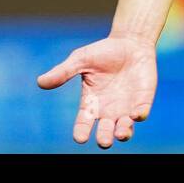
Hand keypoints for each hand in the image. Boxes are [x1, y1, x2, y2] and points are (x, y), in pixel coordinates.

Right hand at [37, 36, 157, 147]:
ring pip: (124, 129)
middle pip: (105, 132)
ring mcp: (126, 107)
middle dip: (105, 138)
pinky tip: (137, 114)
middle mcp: (108, 110)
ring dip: (123, 133)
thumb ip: (63, 72)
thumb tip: (40, 82)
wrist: (129, 42)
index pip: (83, 124)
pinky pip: (141, 114)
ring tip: (121, 133)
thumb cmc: (102, 52)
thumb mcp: (80, 60)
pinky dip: (139, 116)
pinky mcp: (142, 100)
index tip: (80, 137)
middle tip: (104, 140)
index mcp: (90, 104)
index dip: (81, 132)